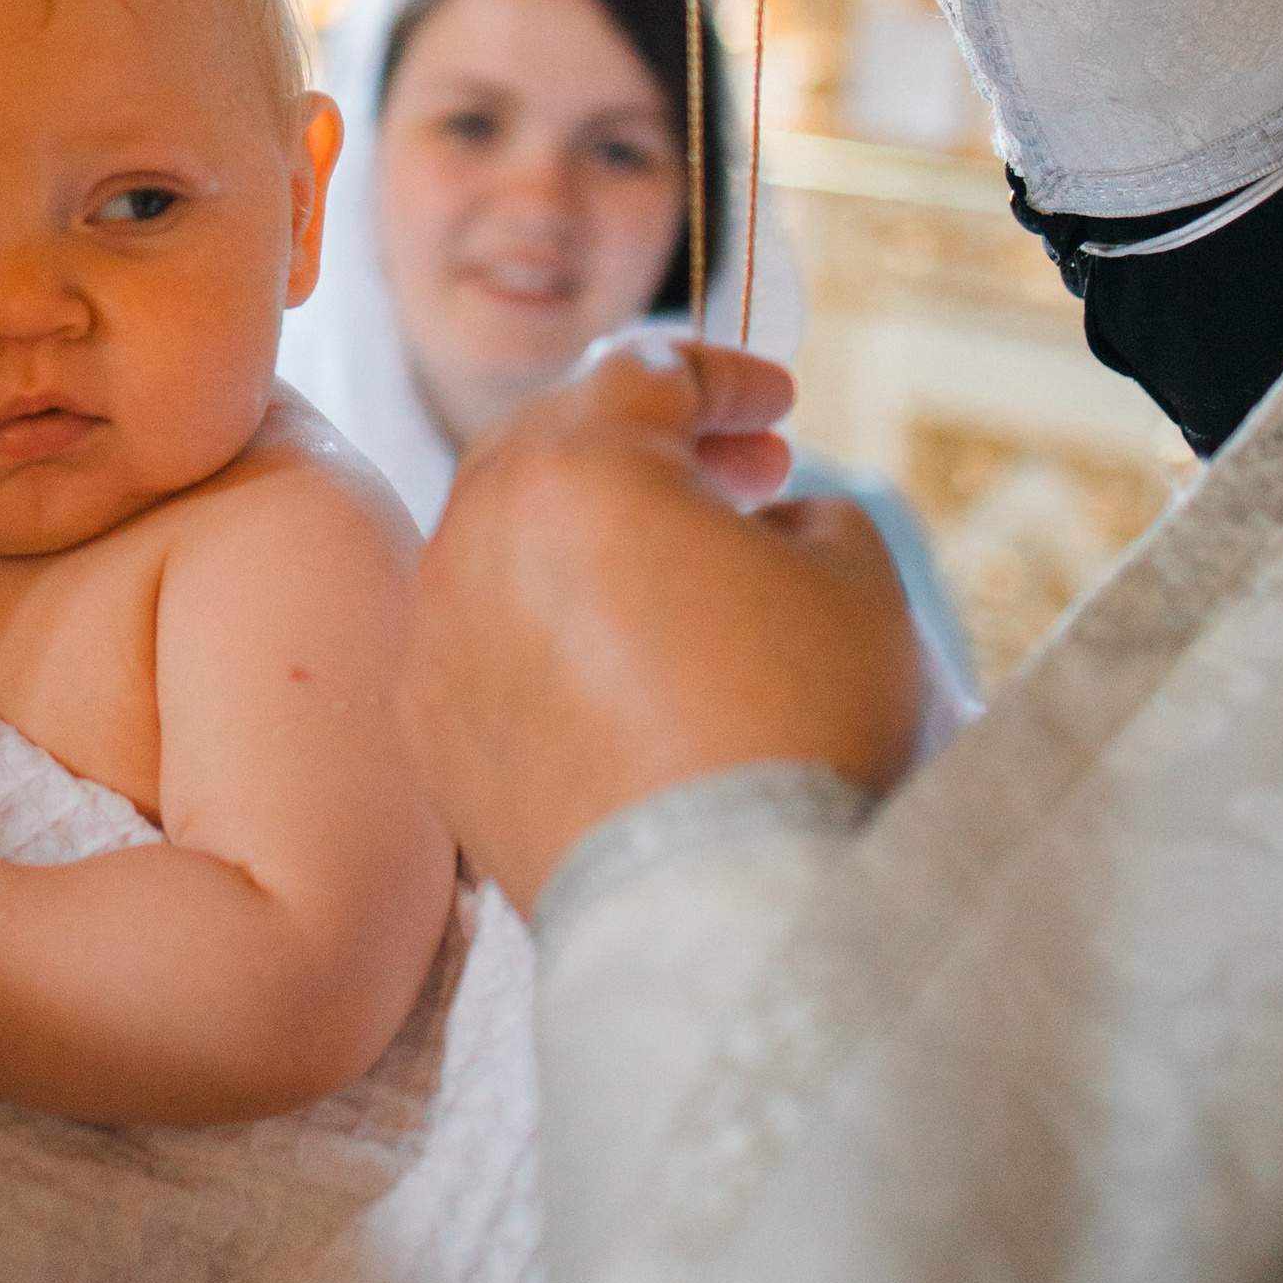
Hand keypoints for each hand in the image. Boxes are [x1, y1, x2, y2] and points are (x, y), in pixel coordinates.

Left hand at [402, 341, 924, 911]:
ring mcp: (436, 633)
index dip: (726, 379)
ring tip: (684, 572)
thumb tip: (763, 516)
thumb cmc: (798, 721)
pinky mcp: (429, 728)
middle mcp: (476, 533)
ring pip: (507, 537)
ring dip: (591, 532)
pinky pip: (483, 634)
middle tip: (743, 475)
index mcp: (575, 466)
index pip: (646, 374)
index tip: (779, 409)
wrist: (717, 908)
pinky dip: (543, 622)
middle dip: (652, 443)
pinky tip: (619, 661)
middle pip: (557, 440)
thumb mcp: (852, 575)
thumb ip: (805, 507)